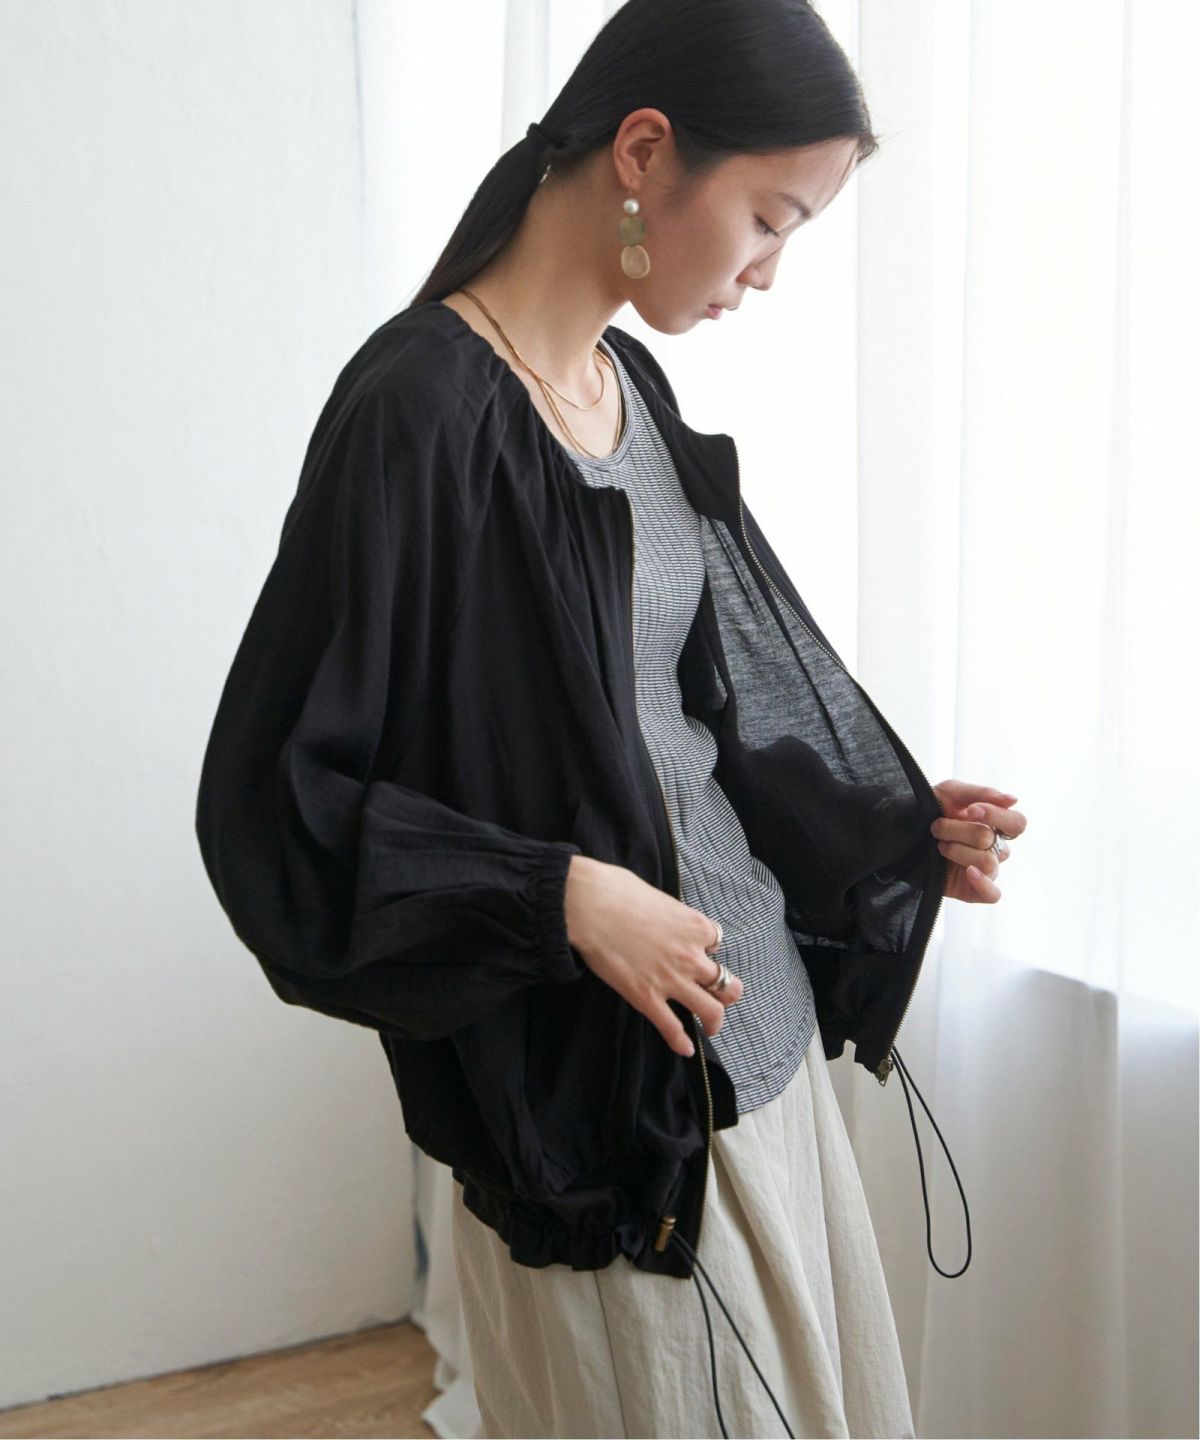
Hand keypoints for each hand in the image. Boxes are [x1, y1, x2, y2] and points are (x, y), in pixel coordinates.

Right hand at [564, 855, 743, 1057]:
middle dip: (727, 992)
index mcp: (695, 926)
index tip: (699, 950)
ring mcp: (672, 980)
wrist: (589, 906)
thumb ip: (669, 913)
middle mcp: (691, 956)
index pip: (717, 942)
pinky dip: (681, 1042)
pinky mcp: (647, 998)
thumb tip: (663, 917)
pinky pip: (673, 1027)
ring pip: (711, 1010)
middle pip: (726, 983)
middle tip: (720, 998)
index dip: (708, 948)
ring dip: (714, 1021)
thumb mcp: (657, 896)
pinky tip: (686, 1049)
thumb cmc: (617, 891)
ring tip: (711, 1026)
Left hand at [930, 779, 1027, 903]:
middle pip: (991, 840)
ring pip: (986, 862)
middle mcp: (993, 848)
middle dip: (958, 830)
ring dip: (956, 850)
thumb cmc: (929, 810)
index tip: (971, 809)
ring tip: (939, 846)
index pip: (1017, 823)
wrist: (898, 832)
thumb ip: (981, 793)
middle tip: (937, 827)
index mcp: (994, 825)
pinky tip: (968, 872)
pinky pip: (992, 895)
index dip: (997, 816)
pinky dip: (983, 883)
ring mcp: (984, 870)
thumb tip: (1013, 800)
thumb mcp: (950, 792)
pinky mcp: (971, 890)